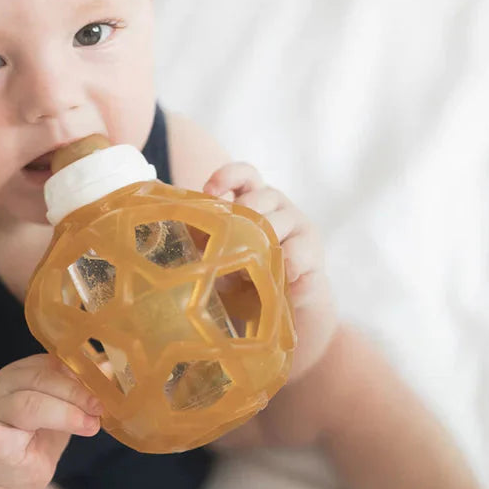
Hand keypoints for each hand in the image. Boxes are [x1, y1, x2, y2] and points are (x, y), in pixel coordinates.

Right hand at [0, 354, 103, 488]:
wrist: (6, 470)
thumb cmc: (35, 436)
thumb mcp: (61, 408)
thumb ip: (79, 390)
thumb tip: (110, 368)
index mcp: (23, 371)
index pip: (52, 363)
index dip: (81, 375)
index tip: (105, 388)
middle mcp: (5, 386)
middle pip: (41, 379)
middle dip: (76, 394)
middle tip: (99, 409)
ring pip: (28, 404)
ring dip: (64, 414)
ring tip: (89, 426)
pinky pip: (1, 435)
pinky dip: (16, 436)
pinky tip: (34, 444)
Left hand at [204, 162, 338, 380]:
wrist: (282, 314)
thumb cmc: (242, 280)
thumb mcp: (217, 259)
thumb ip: (202, 242)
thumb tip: (175, 234)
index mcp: (250, 201)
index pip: (243, 175)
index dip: (228, 176)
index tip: (211, 191)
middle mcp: (276, 207)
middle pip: (259, 197)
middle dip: (242, 220)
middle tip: (230, 249)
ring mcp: (298, 227)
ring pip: (278, 221)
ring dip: (260, 245)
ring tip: (246, 272)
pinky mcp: (313, 252)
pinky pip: (297, 251)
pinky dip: (283, 264)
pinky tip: (277, 278)